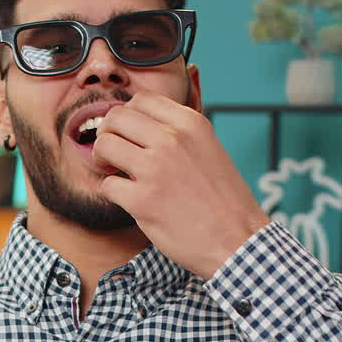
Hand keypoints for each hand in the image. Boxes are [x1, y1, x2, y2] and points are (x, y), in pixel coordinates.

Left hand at [93, 91, 268, 279]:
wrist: (239, 241)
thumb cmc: (224, 201)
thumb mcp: (210, 148)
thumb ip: (179, 133)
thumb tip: (142, 125)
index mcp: (190, 123)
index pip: (140, 100)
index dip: (128, 117)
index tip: (129, 135)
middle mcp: (172, 139)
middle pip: (116, 118)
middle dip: (108, 134)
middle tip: (114, 154)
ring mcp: (155, 169)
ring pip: (104, 145)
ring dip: (103, 160)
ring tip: (116, 174)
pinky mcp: (142, 201)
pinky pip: (107, 185)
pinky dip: (113, 193)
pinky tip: (128, 200)